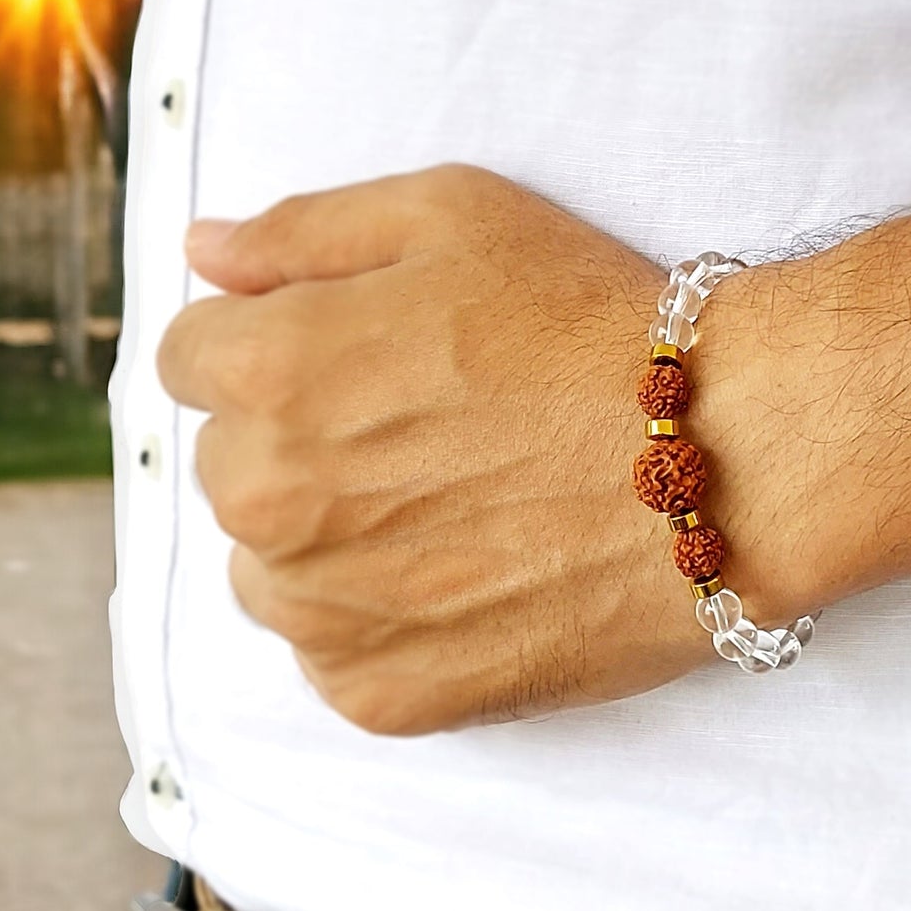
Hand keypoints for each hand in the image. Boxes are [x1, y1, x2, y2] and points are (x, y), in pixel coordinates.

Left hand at [155, 164, 787, 733]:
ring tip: (440, 507)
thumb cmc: (591, 325)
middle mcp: (272, 499)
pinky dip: (372, 623)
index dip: (270, 342)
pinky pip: (329, 657)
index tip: (354, 353)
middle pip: (227, 466)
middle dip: (294, 439)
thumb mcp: (451, 216)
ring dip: (322, 540)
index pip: (191, 357)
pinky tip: (457, 575)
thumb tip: (202, 251)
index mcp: (269, 370)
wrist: (720, 459)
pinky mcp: (387, 695)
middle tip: (417, 429)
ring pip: (266, 570)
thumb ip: (302, 231)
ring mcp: (327, 612)